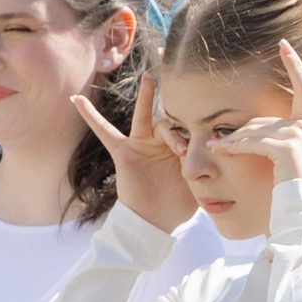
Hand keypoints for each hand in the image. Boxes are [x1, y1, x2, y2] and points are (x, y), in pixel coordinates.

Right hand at [74, 82, 194, 233]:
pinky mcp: (124, 152)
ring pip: (144, 118)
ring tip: (150, 80)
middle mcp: (161, 142)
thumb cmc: (178, 204)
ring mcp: (141, 145)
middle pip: (169, 119)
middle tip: (183, 113)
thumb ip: (208, 170)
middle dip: (177, 113)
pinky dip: (90, 116)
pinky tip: (77, 100)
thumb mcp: (199, 184)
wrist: (154, 222)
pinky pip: (104, 131)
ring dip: (147, 99)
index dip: (196, 128)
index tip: (208, 136)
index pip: (188, 128)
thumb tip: (225, 160)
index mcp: (180, 148)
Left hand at [209, 39, 301, 187]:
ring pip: (255, 132)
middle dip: (240, 134)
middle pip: (262, 121)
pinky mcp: (285, 148)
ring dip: (233, 142)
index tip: (284, 45)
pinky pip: (253, 143)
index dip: (295, 66)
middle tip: (220, 144)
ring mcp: (296, 137)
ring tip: (215, 149)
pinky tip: (220, 150)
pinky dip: (234, 147)